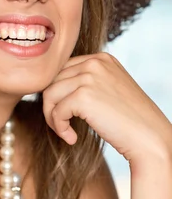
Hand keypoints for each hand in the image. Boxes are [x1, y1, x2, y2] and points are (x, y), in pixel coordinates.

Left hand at [42, 52, 171, 165]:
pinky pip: (56, 112)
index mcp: (101, 58)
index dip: (58, 92)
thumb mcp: (109, 89)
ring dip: (52, 117)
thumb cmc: (130, 120)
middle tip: (62, 125)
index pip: (62, 69)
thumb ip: (86, 81)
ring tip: (66, 132)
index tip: (64, 112)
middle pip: (52, 80)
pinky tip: (72, 138)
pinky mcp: (83, 96)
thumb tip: (50, 86)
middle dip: (52, 104)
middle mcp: (95, 62)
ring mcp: (89, 77)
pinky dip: (59, 128)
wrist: (150, 139)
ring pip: (49, 94)